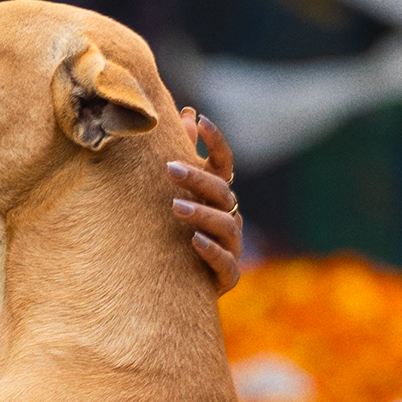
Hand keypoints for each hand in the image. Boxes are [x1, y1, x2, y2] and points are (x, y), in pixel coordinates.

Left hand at [168, 110, 242, 291]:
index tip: (201, 120)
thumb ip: (184, 156)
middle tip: (169, 168)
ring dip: (201, 214)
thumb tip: (186, 112)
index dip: (216, 141)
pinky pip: (225, 263)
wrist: (179, 289)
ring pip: (224, 225)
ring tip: (175, 207)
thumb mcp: (178, 195)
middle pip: (221, 191)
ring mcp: (232, 247)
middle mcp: (230, 217)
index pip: (224, 163)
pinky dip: (210, 251)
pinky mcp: (227, 276)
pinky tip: (193, 241)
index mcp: (219, 196)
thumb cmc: (176, 236)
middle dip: (197, 178)